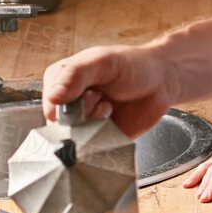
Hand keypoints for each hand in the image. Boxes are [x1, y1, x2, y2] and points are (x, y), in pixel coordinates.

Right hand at [42, 44, 172, 137]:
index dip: (71, 102)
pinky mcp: (97, 140)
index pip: (50, 104)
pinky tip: (114, 122)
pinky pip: (93, 151)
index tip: (92, 90)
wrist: (161, 82)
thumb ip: (75, 75)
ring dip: (97, 126)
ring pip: (77, 140)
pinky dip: (104, 139)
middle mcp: (67, 104)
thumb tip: (53, 97)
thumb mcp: (102, 62)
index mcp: (60, 81)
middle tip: (103, 97)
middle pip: (62, 126)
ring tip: (110, 107)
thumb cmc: (131, 65)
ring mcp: (82, 123)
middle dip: (86, 114)